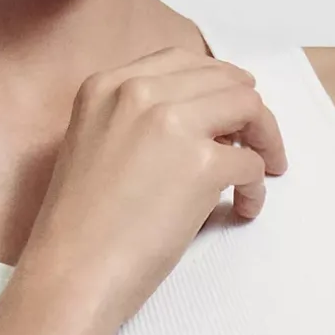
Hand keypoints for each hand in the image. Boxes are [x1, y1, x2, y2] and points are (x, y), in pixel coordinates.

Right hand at [20, 45, 288, 329]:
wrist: (70, 272)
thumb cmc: (77, 228)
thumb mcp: (91, 145)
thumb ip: (135, 120)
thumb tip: (201, 126)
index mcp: (106, 85)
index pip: (182, 62)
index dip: (216, 84)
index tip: (230, 110)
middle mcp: (138, 92)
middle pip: (223, 79)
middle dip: (249, 111)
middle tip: (258, 143)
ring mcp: (171, 124)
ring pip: (249, 106)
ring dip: (265, 139)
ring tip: (261, 172)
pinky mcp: (200, 164)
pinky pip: (251, 163)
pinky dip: (257, 187)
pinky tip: (244, 208)